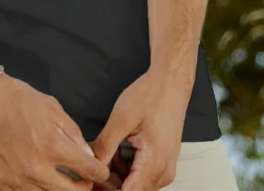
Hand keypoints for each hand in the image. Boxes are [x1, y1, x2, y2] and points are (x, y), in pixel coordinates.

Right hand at [0, 72, 111, 189]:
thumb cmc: (15, 97)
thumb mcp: (51, 106)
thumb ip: (73, 133)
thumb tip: (86, 154)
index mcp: (52, 146)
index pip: (88, 170)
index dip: (99, 171)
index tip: (100, 169)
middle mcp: (36, 168)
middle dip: (84, 186)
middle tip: (85, 178)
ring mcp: (17, 180)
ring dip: (60, 190)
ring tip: (63, 180)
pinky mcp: (0, 184)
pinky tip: (40, 180)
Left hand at [88, 69, 188, 189]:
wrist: (171, 84)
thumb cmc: (150, 96)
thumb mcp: (122, 118)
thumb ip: (106, 145)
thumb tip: (93, 165)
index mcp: (154, 163)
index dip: (107, 189)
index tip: (91, 178)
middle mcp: (163, 172)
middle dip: (110, 182)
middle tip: (93, 164)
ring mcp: (165, 169)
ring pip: (136, 185)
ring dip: (117, 175)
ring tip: (107, 151)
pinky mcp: (163, 163)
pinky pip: (142, 176)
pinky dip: (126, 168)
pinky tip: (117, 150)